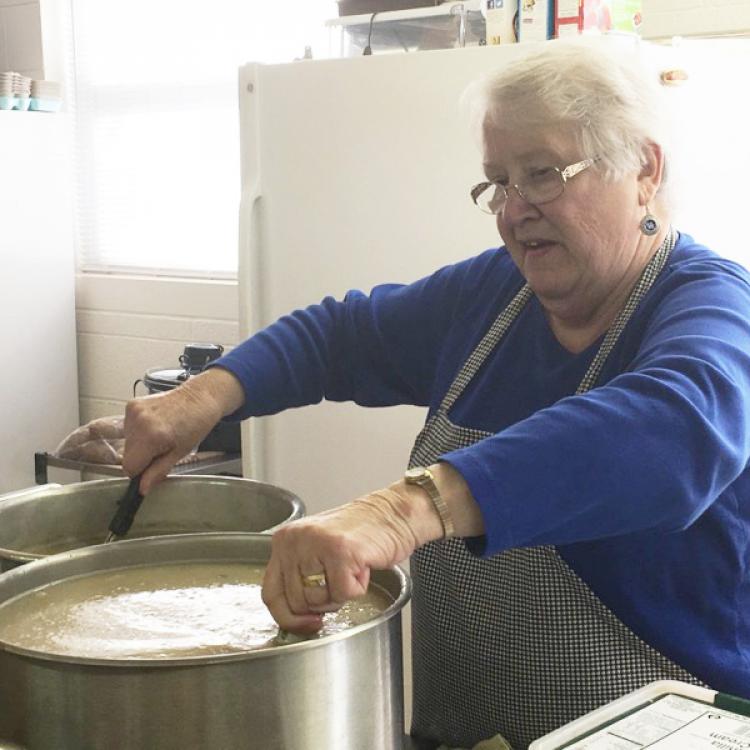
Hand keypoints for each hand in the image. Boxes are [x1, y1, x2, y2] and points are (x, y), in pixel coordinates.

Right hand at [122, 368, 243, 492]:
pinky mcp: (132, 404)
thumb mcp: (180, 454)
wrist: (199, 398)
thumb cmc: (196, 425)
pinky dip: (138, 431)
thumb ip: (158, 472)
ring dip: (140, 444)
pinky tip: (155, 425)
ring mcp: (133, 411)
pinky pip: (128, 427)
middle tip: (161, 448)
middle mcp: (138, 422)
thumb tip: (142, 488)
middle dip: (141, 457)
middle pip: (127, 454)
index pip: (129, 467)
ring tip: (160, 435)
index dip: (140, 472)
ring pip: (127, 441)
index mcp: (151, 437)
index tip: (151, 468)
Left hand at [262, 489, 431, 634]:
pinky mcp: (340, 551)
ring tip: (351, 567)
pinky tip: (362, 566)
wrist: (393, 513)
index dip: (288, 617)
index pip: (271, 593)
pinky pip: (343, 593)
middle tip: (341, 578)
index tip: (306, 624)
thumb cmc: (360, 534)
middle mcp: (295, 539)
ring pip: (319, 601)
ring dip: (341, 594)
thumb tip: (293, 618)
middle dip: (323, 602)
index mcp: (284, 539)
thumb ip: (298, 575)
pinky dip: (358, 587)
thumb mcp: (317, 550)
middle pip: (297, 602)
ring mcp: (316, 544)